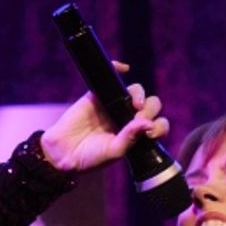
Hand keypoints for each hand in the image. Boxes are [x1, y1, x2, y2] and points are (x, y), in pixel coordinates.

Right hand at [41, 63, 168, 171]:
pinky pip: (111, 76)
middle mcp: (128, 118)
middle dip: (150, 110)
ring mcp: (114, 105)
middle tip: (138, 119)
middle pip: (150, 105)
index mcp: (136, 134)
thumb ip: (131, 138)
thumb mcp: (114, 151)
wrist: (65, 152)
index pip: (157, 125)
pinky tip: (124, 68)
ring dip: (140, 94)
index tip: (151, 133)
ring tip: (135, 105)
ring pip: (136, 91)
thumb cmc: (91, 157)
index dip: (159, 126)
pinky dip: (118, 68)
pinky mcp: (98, 95)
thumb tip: (149, 124)